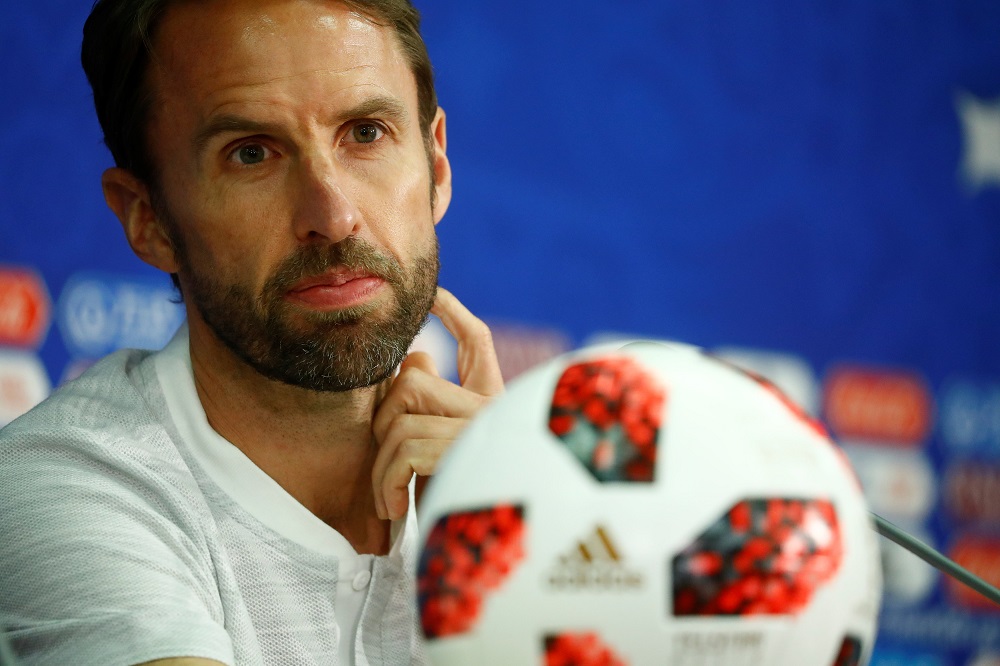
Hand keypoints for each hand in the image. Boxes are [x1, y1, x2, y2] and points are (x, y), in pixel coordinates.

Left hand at [371, 287, 503, 520]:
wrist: (495, 553)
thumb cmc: (467, 511)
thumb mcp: (444, 461)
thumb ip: (431, 415)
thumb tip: (417, 358)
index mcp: (493, 406)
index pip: (477, 342)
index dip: (454, 313)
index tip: (434, 295)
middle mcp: (495, 409)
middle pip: (413, 377)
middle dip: (382, 418)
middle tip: (385, 467)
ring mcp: (484, 427)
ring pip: (402, 410)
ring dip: (382, 463)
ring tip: (387, 500)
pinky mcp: (470, 450)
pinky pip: (406, 446)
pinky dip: (387, 482)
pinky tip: (393, 510)